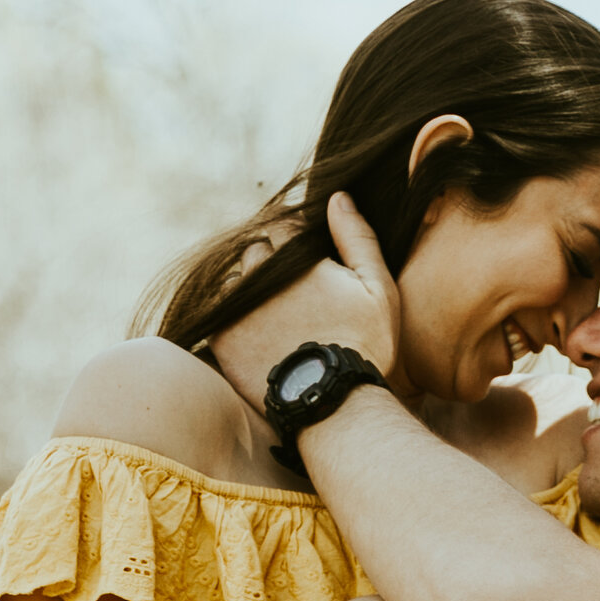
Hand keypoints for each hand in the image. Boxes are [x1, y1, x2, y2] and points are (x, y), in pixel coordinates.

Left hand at [213, 194, 400, 404]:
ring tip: (278, 324)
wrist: (334, 404)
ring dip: (252, 293)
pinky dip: (235, 321)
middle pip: (257, 254)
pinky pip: (221, 315)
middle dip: (273, 267)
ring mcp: (239, 307)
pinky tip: (259, 339)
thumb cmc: (365, 347)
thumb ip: (358, 238)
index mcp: (297, 258)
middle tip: (296, 301)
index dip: (298, 247)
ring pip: (238, 283)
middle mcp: (262, 275)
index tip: (311, 271)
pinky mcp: (223, 338)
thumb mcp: (378, 289)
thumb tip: (338, 196)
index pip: (285, 230)